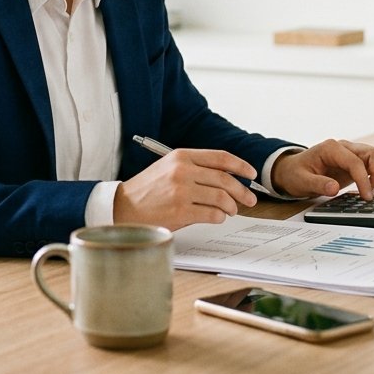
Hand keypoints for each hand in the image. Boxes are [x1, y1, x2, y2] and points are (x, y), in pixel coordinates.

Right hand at [114, 148, 257, 228]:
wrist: (123, 207)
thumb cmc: (147, 189)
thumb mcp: (168, 167)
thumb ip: (194, 167)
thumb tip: (227, 176)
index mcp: (181, 156)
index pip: (220, 157)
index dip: (240, 166)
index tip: (251, 174)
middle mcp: (182, 171)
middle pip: (225, 179)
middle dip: (242, 191)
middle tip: (249, 200)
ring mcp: (181, 191)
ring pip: (221, 198)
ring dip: (231, 207)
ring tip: (231, 211)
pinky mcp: (180, 211)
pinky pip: (212, 214)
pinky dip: (219, 217)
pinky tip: (216, 217)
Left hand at [270, 139, 373, 199]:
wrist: (292, 171)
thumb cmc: (296, 174)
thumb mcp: (301, 181)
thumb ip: (317, 184)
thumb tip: (334, 188)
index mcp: (331, 149)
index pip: (355, 162)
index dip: (363, 179)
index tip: (365, 196)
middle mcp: (344, 147)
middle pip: (373, 153)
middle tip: (371, 194)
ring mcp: (351, 153)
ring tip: (369, 194)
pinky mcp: (355, 162)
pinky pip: (372, 165)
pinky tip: (367, 191)